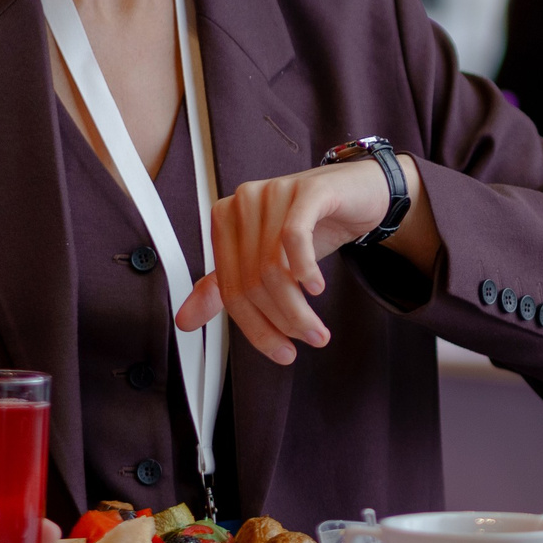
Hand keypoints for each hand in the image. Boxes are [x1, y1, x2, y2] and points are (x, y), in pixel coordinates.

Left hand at [175, 155, 426, 364]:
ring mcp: (275, 191)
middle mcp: (244, 201)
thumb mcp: (268, 260)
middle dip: (282, 320)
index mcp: (226, 219)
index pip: (230, 287)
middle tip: (308, 339)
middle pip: (252, 280)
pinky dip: (306, 270)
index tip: (281, 351)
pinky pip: (296, 236)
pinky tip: (317, 287)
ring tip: (317, 328)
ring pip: (273, 266)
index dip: (254, 327)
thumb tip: (184, 322)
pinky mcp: (308, 190)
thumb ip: (224, 288)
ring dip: (298, 307)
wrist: (358, 192)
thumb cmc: (313, 225)